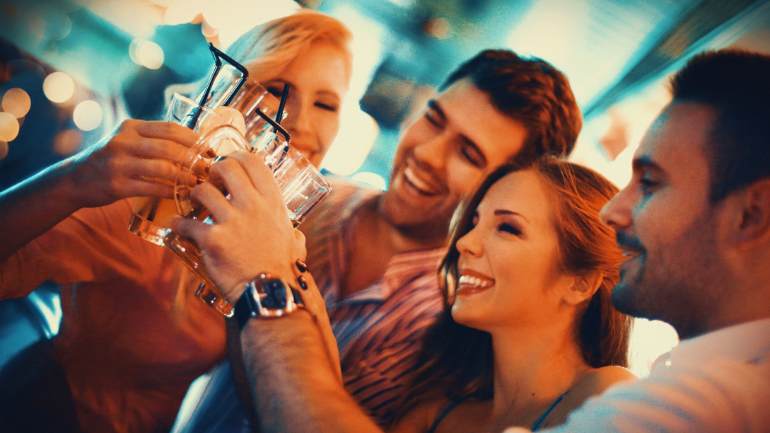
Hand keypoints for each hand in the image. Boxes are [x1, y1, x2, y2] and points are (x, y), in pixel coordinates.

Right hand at [70, 119, 198, 207]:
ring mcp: (119, 163)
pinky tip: (180, 194)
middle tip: (208, 168)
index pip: (169, 128)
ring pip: (162, 168)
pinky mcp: (117, 185)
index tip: (208, 149)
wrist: (75, 179)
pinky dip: (170, 191)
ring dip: (185, 176)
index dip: (193, 139)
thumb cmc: (110, 160)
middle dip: (193, 158)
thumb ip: (152, 138)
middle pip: (169, 147)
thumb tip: (192, 142)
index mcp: (131, 127)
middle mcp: (124, 141)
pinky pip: (151, 187)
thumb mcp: (126, 139)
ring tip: (197, 182)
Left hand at [171, 151, 305, 303]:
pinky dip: (178, 224)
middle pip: (226, 167)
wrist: (270, 293)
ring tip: (194, 205)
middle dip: (212, 171)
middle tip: (210, 183)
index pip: (253, 161)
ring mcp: (232, 221)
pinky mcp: (213, 239)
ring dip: (194, 195)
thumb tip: (296, 237)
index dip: (236, 157)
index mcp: (272, 202)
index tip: (228, 166)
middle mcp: (253, 205)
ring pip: (202, 190)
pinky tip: (178, 227)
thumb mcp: (294, 243)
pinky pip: (186, 223)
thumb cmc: (283, 269)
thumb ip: (293, 234)